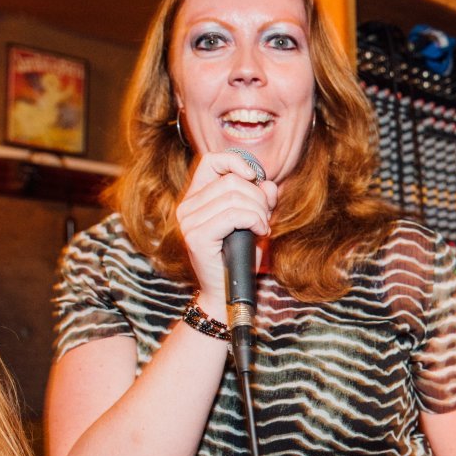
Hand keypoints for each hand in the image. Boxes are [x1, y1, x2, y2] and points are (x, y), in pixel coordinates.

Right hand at [174, 150, 277, 314]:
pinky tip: (261, 231)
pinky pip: (234, 215)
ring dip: (259, 211)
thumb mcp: (253, 222)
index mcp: (195, 198)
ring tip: (263, 227)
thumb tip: (268, 183)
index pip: (211, 161)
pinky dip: (255, 220)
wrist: (227, 294)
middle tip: (265, 218)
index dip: (236, 162)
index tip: (254, 178)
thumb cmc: (239, 259)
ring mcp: (188, 222)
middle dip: (258, 197)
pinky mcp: (197, 237)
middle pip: (231, 181)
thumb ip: (260, 200)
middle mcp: (186, 207)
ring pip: (235, 197)